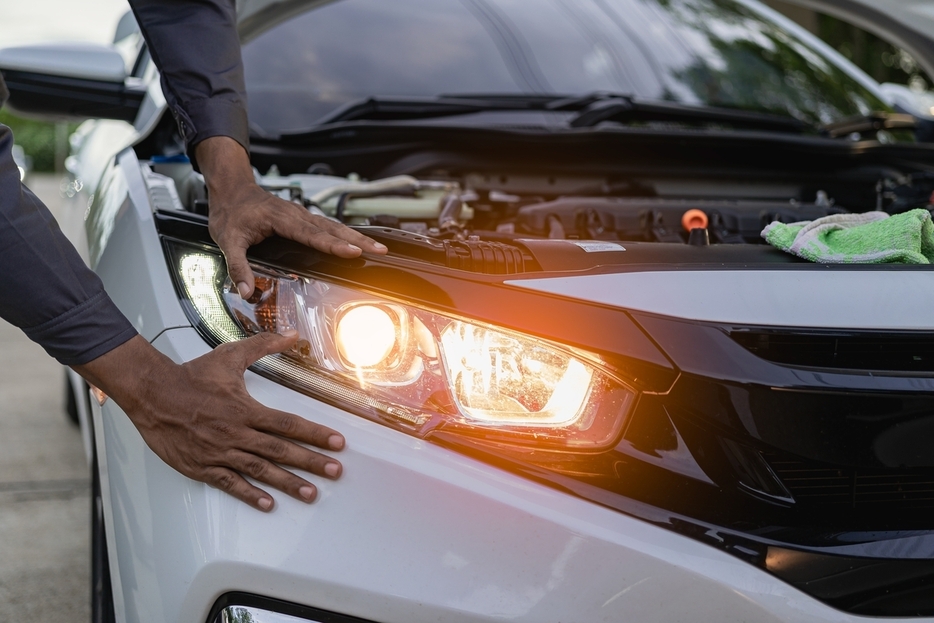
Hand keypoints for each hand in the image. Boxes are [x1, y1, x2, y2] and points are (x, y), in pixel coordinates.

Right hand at [73, 332, 341, 510]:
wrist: (152, 393)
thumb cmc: (191, 376)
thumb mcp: (231, 355)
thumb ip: (264, 345)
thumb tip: (291, 334)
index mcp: (245, 409)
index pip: (289, 424)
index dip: (316, 433)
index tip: (337, 443)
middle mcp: (236, 433)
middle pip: (280, 450)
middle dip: (311, 462)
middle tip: (334, 472)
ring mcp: (219, 452)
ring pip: (260, 471)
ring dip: (287, 483)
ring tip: (310, 493)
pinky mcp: (202, 466)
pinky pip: (229, 483)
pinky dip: (249, 494)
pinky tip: (267, 503)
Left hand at [196, 136, 387, 298]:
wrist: (231, 189)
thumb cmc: (230, 211)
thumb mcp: (227, 240)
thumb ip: (238, 267)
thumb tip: (245, 290)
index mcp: (281, 219)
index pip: (312, 234)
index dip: (333, 244)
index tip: (353, 252)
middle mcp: (296, 214)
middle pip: (332, 228)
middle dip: (358, 240)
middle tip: (380, 250)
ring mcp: (301, 214)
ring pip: (333, 226)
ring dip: (356, 236)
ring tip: (378, 247)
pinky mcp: (302, 218)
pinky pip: (328, 226)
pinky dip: (345, 234)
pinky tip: (356, 242)